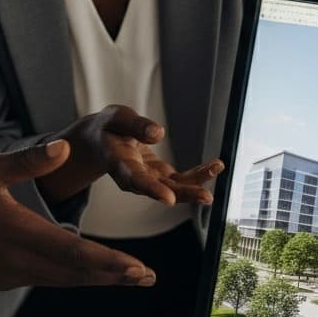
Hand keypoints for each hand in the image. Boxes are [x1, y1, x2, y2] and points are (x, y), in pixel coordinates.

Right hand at [0, 140, 155, 289]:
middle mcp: (19, 261)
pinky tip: (88, 272)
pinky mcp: (3, 281)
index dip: (108, 263)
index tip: (137, 268)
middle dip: (115, 276)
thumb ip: (28, 162)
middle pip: (76, 273)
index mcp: (18, 232)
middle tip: (148, 277)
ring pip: (63, 280)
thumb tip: (64, 148)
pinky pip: (46, 280)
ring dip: (97, 279)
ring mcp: (10, 276)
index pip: (73, 251)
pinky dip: (72, 277)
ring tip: (130, 278)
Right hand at [57, 105, 223, 205]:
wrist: (101, 141)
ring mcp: (148, 179)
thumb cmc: (107, 128)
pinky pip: (180, 180)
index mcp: (119, 164)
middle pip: (160, 190)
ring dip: (196, 184)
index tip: (168, 199)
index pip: (135, 179)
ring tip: (216, 168)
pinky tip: (215, 166)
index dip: (152, 189)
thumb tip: (158, 134)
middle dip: (184, 194)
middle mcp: (134, 178)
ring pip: (174, 188)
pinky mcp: (159, 176)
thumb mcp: (116, 118)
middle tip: (206, 196)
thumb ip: (135, 125)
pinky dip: (197, 175)